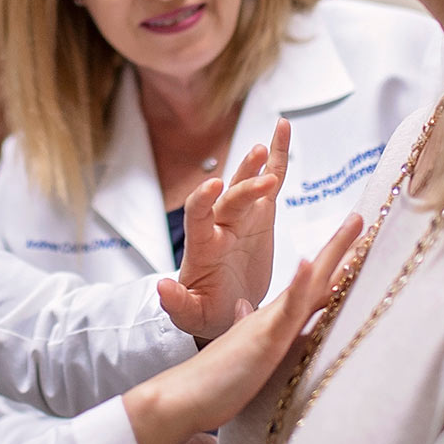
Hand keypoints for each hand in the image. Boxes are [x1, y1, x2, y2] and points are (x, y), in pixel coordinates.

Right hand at [125, 210, 364, 443]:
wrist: (183, 396)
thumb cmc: (215, 380)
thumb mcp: (243, 349)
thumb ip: (248, 326)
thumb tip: (246, 308)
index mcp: (273, 320)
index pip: (309, 288)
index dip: (331, 265)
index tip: (354, 244)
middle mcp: (275, 315)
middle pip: (316, 275)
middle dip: (341, 246)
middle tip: (362, 217)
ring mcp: (271, 323)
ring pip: (309, 282)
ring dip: (332, 252)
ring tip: (353, 224)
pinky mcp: (265, 338)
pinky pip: (286, 309)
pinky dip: (298, 284)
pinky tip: (308, 263)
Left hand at [157, 118, 290, 338]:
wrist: (226, 308)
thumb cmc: (207, 312)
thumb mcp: (191, 315)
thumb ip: (177, 304)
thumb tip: (161, 287)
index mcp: (202, 247)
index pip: (198, 216)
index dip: (204, 199)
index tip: (214, 185)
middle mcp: (220, 225)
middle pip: (230, 199)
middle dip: (245, 187)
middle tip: (264, 179)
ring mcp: (241, 217)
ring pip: (247, 184)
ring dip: (254, 166)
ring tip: (264, 146)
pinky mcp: (262, 215)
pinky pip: (272, 181)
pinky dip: (278, 156)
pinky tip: (282, 128)